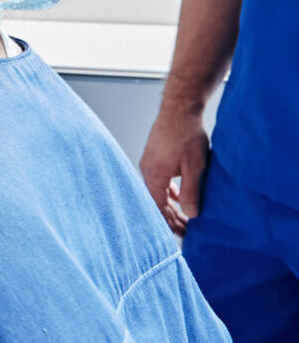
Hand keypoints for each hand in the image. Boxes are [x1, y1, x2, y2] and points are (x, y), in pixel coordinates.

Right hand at [139, 104, 209, 235]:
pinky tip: (179, 196)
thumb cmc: (186, 134)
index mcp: (154, 175)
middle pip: (156, 201)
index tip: (182, 233)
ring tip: (183, 216)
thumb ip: (192, 192)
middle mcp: (147, 170)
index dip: (169, 222)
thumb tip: (191, 214)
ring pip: (157, 191)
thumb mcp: (194, 167)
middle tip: (185, 230)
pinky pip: (159, 180)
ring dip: (170, 204)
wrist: (179, 109)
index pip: (157, 207)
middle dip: (170, 216)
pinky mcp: (154, 157)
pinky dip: (169, 191)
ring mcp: (149, 163)